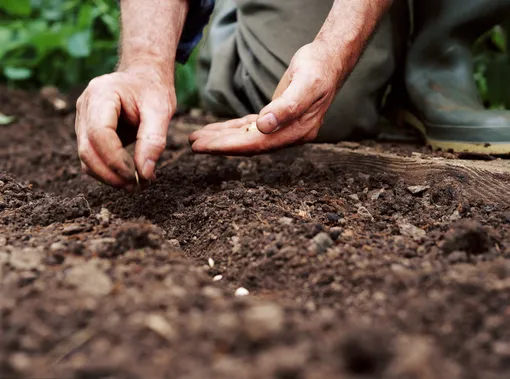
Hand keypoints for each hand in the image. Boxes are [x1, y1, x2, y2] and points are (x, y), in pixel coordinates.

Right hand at [75, 64, 174, 189]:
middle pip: (87, 150)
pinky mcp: (86, 133)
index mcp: (101, 94)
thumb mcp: (161, 110)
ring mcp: (82, 120)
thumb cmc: (152, 89)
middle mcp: (85, 107)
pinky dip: (109, 172)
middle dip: (112, 174)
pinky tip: (131, 176)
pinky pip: (92, 159)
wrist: (143, 77)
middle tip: (138, 187)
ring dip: (110, 178)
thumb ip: (154, 141)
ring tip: (138, 185)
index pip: (99, 134)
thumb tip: (145, 174)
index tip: (138, 176)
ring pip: (86, 159)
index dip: (116, 160)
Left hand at [190, 42, 342, 154]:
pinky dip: (232, 129)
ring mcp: (283, 128)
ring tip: (198, 138)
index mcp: (296, 132)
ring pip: (246, 137)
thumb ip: (287, 107)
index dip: (228, 147)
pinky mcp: (276, 118)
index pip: (256, 144)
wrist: (330, 60)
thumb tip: (264, 126)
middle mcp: (288, 135)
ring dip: (222, 138)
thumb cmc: (318, 70)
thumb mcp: (305, 84)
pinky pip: (250, 127)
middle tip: (194, 144)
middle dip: (220, 145)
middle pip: (248, 144)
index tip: (205, 147)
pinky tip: (217, 130)